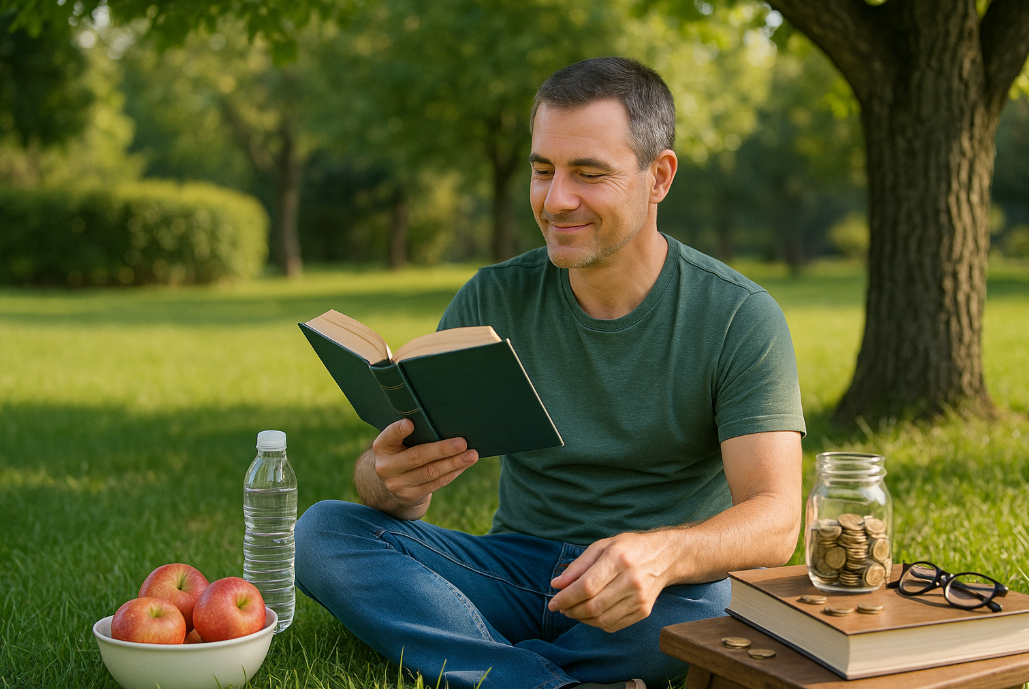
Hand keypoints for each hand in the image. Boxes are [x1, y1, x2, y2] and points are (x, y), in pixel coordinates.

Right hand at [368, 418, 477, 517]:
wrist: (393, 485)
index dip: (398, 430)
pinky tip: (464, 465)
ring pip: (430, 472)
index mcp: (382, 447)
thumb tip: (444, 423)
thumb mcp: (398, 443)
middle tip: (462, 442)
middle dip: (441, 449)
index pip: (389, 436)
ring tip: (472, 455)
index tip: (410, 423)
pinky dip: (453, 472)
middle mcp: (386, 467)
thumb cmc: (402, 453)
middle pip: (417, 457)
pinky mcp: (411, 496)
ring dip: (454, 463)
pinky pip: (437, 483)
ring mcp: (398, 484)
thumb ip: (413, 434)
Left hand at [547, 531, 673, 632]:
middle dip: (571, 610)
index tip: (553, 602)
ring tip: (573, 611)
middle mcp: (631, 580)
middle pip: (593, 606)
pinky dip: (596, 624)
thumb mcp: (601, 546)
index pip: (586, 586)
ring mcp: (639, 598)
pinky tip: (590, 615)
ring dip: (581, 619)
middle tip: (562, 608)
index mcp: (618, 559)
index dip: (566, 598)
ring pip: (602, 619)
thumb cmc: (628, 548)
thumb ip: (578, 566)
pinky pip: (613, 625)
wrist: (664, 557)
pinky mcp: (644, 611)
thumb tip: (557, 584)